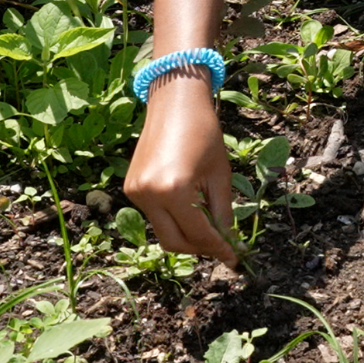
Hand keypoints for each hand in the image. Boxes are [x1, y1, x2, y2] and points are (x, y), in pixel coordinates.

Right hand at [123, 73, 238, 266]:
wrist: (175, 104)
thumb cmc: (205, 134)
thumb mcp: (220, 174)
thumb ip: (222, 212)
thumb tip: (227, 242)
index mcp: (175, 190)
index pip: (198, 233)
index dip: (218, 248)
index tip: (233, 258)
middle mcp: (149, 196)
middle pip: (174, 242)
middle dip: (199, 248)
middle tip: (220, 247)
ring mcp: (135, 193)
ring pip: (163, 231)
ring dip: (186, 233)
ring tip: (207, 221)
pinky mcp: (130, 189)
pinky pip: (154, 215)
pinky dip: (173, 218)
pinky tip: (188, 204)